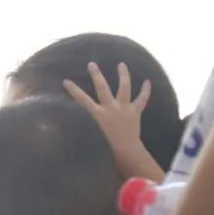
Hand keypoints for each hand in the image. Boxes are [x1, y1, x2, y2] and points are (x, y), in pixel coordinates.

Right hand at [63, 62, 156, 178]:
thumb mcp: (92, 135)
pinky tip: (147, 81)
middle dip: (96, 75)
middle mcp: (110, 108)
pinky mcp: (135, 111)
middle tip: (92, 64)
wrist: (126, 150)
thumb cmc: (106, 147)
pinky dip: (145, 90)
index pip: (82, 99)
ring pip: (124, 87)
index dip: (73, 90)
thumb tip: (75, 123)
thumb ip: (86, 125)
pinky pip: (142, 99)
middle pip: (102, 87)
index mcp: (97, 115)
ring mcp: (124, 108)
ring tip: (121, 65)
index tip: (66, 81)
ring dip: (123, 75)